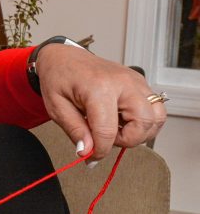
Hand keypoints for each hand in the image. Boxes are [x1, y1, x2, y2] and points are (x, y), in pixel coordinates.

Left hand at [35, 44, 166, 160]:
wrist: (63, 57)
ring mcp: (135, 81)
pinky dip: (144, 122)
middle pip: (144, 123)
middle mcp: (123, 83)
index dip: (100, 150)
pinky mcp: (140, 83)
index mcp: (98, 88)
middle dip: (126, 140)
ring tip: (115, 128)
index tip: (91, 156)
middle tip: (104, 138)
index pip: (108, 131)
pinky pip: (155, 109)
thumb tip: (87, 152)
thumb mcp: (56, 107)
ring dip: (140, 132)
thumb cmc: (58, 77)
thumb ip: (74, 131)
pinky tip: (122, 121)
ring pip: (157, 117)